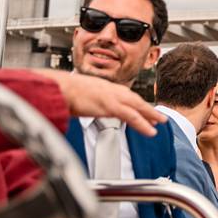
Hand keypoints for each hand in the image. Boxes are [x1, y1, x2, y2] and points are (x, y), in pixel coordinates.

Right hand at [41, 70, 165, 136]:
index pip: (125, 95)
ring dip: (150, 115)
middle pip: (134, 99)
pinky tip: (150, 130)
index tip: (144, 109)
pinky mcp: (110, 105)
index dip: (136, 103)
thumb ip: (84, 101)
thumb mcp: (77, 96)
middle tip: (159, 117)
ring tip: (160, 122)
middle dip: (147, 108)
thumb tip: (81, 107)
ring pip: (137, 107)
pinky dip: (142, 123)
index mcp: (103, 86)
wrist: (57, 87)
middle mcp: (110, 89)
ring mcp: (111, 96)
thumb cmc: (62, 91)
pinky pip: (131, 116)